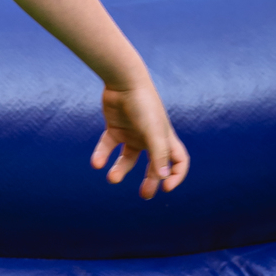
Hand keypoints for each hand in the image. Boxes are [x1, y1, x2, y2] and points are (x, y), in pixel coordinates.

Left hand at [91, 78, 189, 195]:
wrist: (123, 80)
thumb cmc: (143, 104)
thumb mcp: (154, 132)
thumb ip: (159, 155)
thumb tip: (163, 178)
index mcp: (166, 138)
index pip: (178, 161)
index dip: (176, 175)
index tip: (166, 186)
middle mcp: (150, 138)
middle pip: (153, 165)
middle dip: (150, 181)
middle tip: (145, 195)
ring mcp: (132, 133)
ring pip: (128, 159)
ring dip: (121, 170)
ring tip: (112, 178)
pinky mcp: (114, 128)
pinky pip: (108, 147)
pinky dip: (102, 155)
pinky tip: (97, 163)